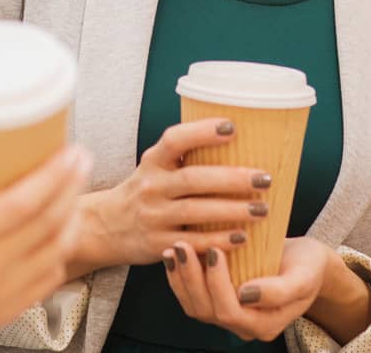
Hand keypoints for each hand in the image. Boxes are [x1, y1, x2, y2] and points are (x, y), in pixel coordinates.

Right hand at [0, 147, 90, 352]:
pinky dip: (61, 251)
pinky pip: (49, 279)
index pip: (22, 204)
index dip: (52, 175)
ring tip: (74, 190)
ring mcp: (3, 293)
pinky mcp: (8, 310)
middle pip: (48, 222)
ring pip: (57, 250)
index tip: (70, 151)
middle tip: (81, 158)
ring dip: (72, 216)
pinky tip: (60, 233)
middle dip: (71, 185)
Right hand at [68, 118, 269, 275]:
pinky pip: (192, 242)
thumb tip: (239, 138)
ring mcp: (153, 216)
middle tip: (264, 179)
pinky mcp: (157, 244)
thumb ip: (185, 156)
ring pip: (195, 212)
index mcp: (152, 161)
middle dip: (232, 179)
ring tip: (262, 209)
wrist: (106, 227)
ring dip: (232, 210)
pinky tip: (242, 237)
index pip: (174, 140)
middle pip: (194, 179)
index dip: (202, 132)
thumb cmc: (145, 190)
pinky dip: (218, 240)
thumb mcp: (155, 166)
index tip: (232, 127)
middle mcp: (151, 186)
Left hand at [162, 237, 334, 341]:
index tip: (214, 249)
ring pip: (195, 306)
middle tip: (182, 244)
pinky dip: (179, 277)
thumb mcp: (304, 277)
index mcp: (264, 324)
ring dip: (181, 277)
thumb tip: (246, 295)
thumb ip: (280, 290)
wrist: (307, 263)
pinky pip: (193, 296)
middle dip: (191, 277)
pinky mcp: (219, 300)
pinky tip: (172, 255)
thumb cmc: (308, 267)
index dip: (217, 283)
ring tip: (174, 248)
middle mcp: (243, 326)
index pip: (230, 311)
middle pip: (206, 310)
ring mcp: (229, 315)